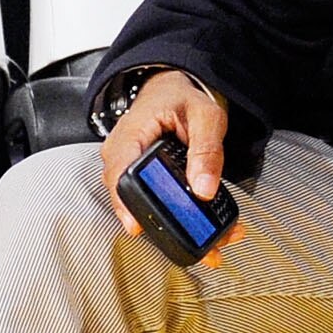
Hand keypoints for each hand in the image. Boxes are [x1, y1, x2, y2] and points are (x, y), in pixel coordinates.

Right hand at [98, 68, 245, 266]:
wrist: (171, 90)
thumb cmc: (181, 97)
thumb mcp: (205, 116)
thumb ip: (207, 150)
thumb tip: (204, 188)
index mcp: (130, 136)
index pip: (120, 174)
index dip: (126, 204)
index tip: (139, 226)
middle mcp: (121, 155)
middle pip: (129, 199)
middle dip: (164, 224)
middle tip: (200, 243)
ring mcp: (127, 169)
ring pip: (141, 205)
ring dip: (175, 224)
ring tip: (212, 240)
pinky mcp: (139, 179)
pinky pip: (149, 201)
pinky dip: (175, 216)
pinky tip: (202, 227)